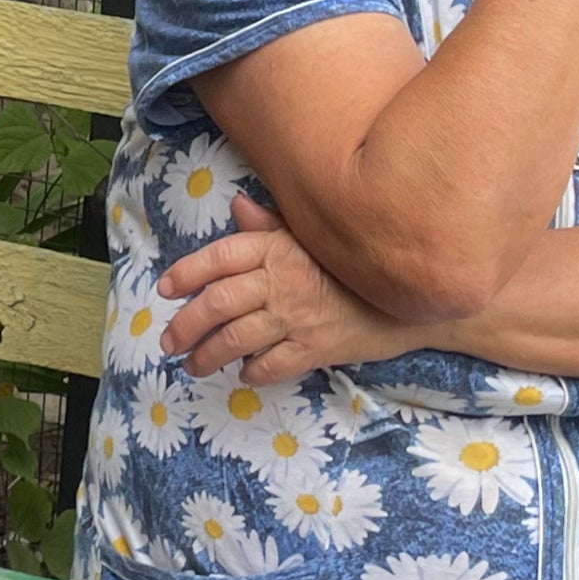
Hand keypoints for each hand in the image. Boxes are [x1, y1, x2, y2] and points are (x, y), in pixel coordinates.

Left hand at [157, 193, 421, 383]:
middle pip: (217, 303)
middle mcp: (282, 281)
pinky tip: (244, 373)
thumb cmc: (358, 266)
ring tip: (192, 366)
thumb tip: (236, 206)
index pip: (220, 257)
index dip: (186, 272)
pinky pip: (270, 365)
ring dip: (206, 355)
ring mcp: (296, 318)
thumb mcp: (314, 236)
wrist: (414, 300)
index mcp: (279, 248)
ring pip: (235, 339)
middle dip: (184, 326)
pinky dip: (251, 372)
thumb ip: (271, 226)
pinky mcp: (314, 349)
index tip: (164, 290)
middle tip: (168, 343)